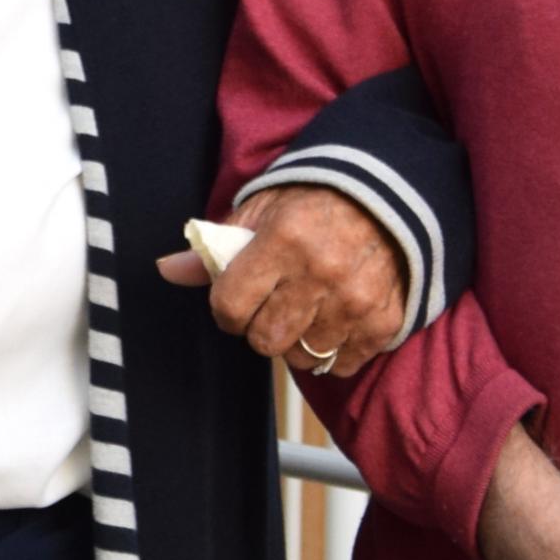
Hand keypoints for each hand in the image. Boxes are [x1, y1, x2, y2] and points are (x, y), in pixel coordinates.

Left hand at [154, 185, 403, 376]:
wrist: (392, 195)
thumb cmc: (318, 200)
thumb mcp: (263, 209)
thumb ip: (216, 246)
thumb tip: (168, 270)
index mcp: (284, 239)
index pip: (228, 306)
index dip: (226, 307)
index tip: (238, 297)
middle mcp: (321, 273)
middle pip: (264, 341)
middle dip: (259, 327)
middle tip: (274, 303)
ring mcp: (356, 301)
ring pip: (302, 358)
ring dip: (297, 340)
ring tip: (307, 308)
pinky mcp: (384, 321)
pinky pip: (341, 365)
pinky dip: (334, 350)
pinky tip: (335, 318)